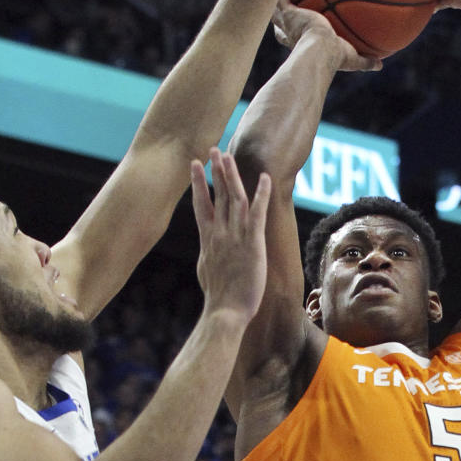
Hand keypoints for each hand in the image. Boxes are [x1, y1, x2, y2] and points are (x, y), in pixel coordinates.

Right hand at [192, 149, 269, 323]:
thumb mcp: (206, 270)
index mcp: (207, 239)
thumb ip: (208, 253)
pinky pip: (257, 212)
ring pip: (233, 198)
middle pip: (217, 195)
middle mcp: (219, 233)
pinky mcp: (252, 242)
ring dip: (232, 175)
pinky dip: (260, 193)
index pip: (201, 204)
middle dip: (215, 171)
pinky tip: (265, 177)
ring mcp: (235, 236)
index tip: (195, 165)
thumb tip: (207, 249)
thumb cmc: (217, 297)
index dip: (198, 183)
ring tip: (229, 155)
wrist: (225, 310)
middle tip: (214, 150)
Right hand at [272, 0, 381, 71]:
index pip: (287, 36)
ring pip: (274, 3)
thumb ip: (364, 60)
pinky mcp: (288, 11)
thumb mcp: (351, 60)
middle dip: (278, 11)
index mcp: (300, 42)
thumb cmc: (335, 58)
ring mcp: (286, 21)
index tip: (291, 21)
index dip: (287, 30)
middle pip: (277, 20)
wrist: (321, 51)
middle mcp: (289, 32)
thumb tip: (380, 64)